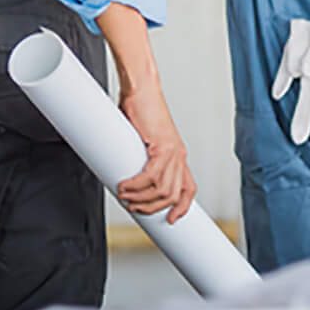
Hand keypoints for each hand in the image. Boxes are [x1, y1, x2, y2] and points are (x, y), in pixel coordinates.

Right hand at [116, 85, 195, 223]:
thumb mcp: (141, 141)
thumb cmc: (138, 110)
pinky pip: (152, 176)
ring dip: (142, 198)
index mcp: (177, 155)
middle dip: (152, 208)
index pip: (188, 188)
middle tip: (133, 207)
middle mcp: (179, 155)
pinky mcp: (163, 145)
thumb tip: (121, 175)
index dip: (182, 208)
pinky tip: (125, 186)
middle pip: (173, 195)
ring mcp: (173, 150)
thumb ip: (137, 160)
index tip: (171, 220)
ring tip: (125, 197)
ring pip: (163, 189)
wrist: (141, 88)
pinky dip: (136, 185)